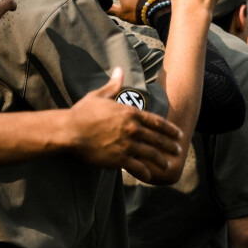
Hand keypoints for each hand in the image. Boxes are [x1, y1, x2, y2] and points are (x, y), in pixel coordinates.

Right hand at [67, 68, 183, 181]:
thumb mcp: (99, 96)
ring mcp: (127, 144)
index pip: (157, 122)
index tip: (179, 134)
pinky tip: (149, 177)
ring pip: (151, 154)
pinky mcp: (119, 158)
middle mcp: (133, 129)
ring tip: (167, 166)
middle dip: (170, 146)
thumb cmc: (82, 113)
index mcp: (130, 113)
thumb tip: (119, 70)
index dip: (170, 129)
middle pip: (158, 139)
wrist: (69, 130)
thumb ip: (113, 85)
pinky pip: (137, 167)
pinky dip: (145, 173)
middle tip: (178, 150)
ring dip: (161, 161)